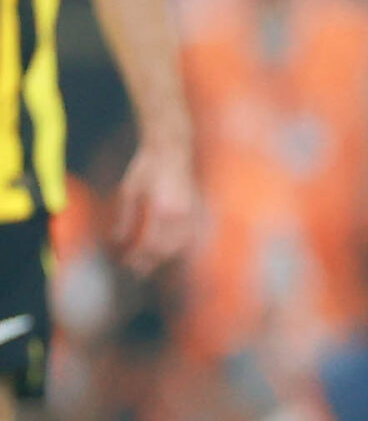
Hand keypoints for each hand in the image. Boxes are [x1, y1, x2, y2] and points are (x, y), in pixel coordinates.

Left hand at [112, 137, 196, 274]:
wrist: (171, 149)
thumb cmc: (147, 167)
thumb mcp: (129, 192)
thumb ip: (126, 219)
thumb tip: (118, 243)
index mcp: (163, 210)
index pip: (150, 244)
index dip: (137, 258)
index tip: (124, 264)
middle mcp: (181, 215)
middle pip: (166, 250)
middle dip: (149, 262)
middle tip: (134, 271)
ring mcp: (192, 213)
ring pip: (179, 246)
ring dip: (163, 257)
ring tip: (148, 262)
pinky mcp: (196, 211)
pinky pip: (188, 237)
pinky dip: (176, 247)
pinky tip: (165, 249)